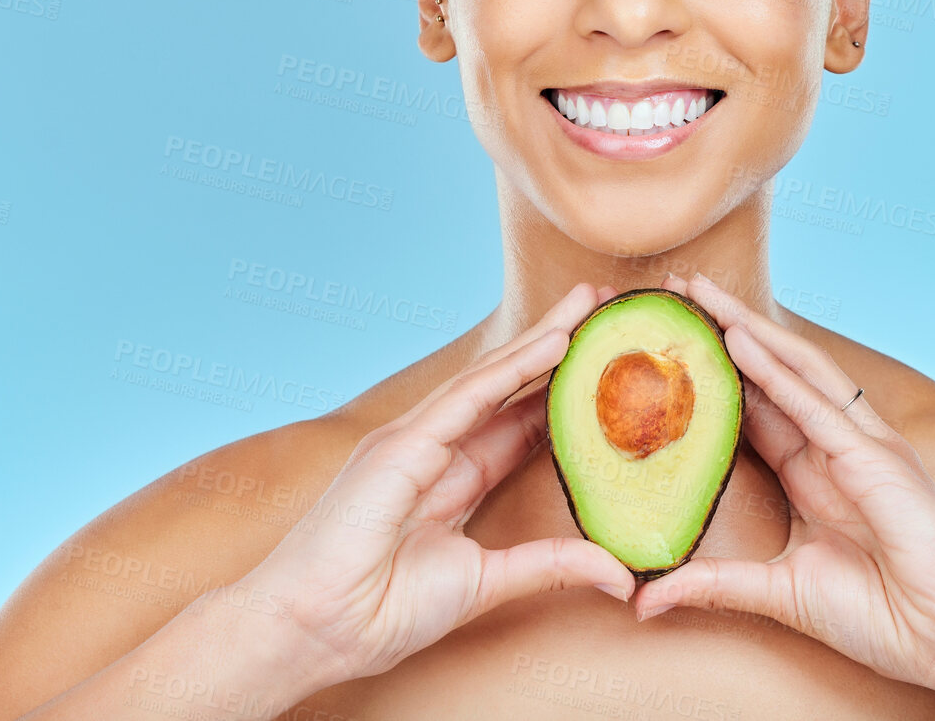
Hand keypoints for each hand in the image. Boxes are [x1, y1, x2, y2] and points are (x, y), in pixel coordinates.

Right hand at [237, 282, 635, 686]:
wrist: (312, 630)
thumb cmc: (380, 611)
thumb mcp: (487, 584)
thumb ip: (551, 567)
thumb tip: (622, 579)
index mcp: (455, 476)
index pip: (522, 420)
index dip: (564, 389)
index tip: (609, 363)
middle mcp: (438, 447)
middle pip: (512, 384)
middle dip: (560, 345)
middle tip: (607, 306)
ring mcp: (417, 439)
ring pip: (494, 377)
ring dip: (545, 339)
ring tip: (591, 304)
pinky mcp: (401, 443)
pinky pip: (467, 397)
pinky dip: (512, 367)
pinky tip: (553, 342)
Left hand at [630, 271, 934, 692]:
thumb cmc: (885, 618)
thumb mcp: (780, 594)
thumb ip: (716, 587)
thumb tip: (646, 601)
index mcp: (813, 473)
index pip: (754, 406)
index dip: (711, 372)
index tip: (667, 342)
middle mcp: (833, 447)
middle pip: (768, 373)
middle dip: (722, 329)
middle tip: (675, 291)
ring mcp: (858, 445)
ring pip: (792, 369)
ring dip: (744, 328)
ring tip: (698, 292)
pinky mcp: (875, 458)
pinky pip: (814, 405)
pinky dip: (774, 370)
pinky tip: (737, 338)